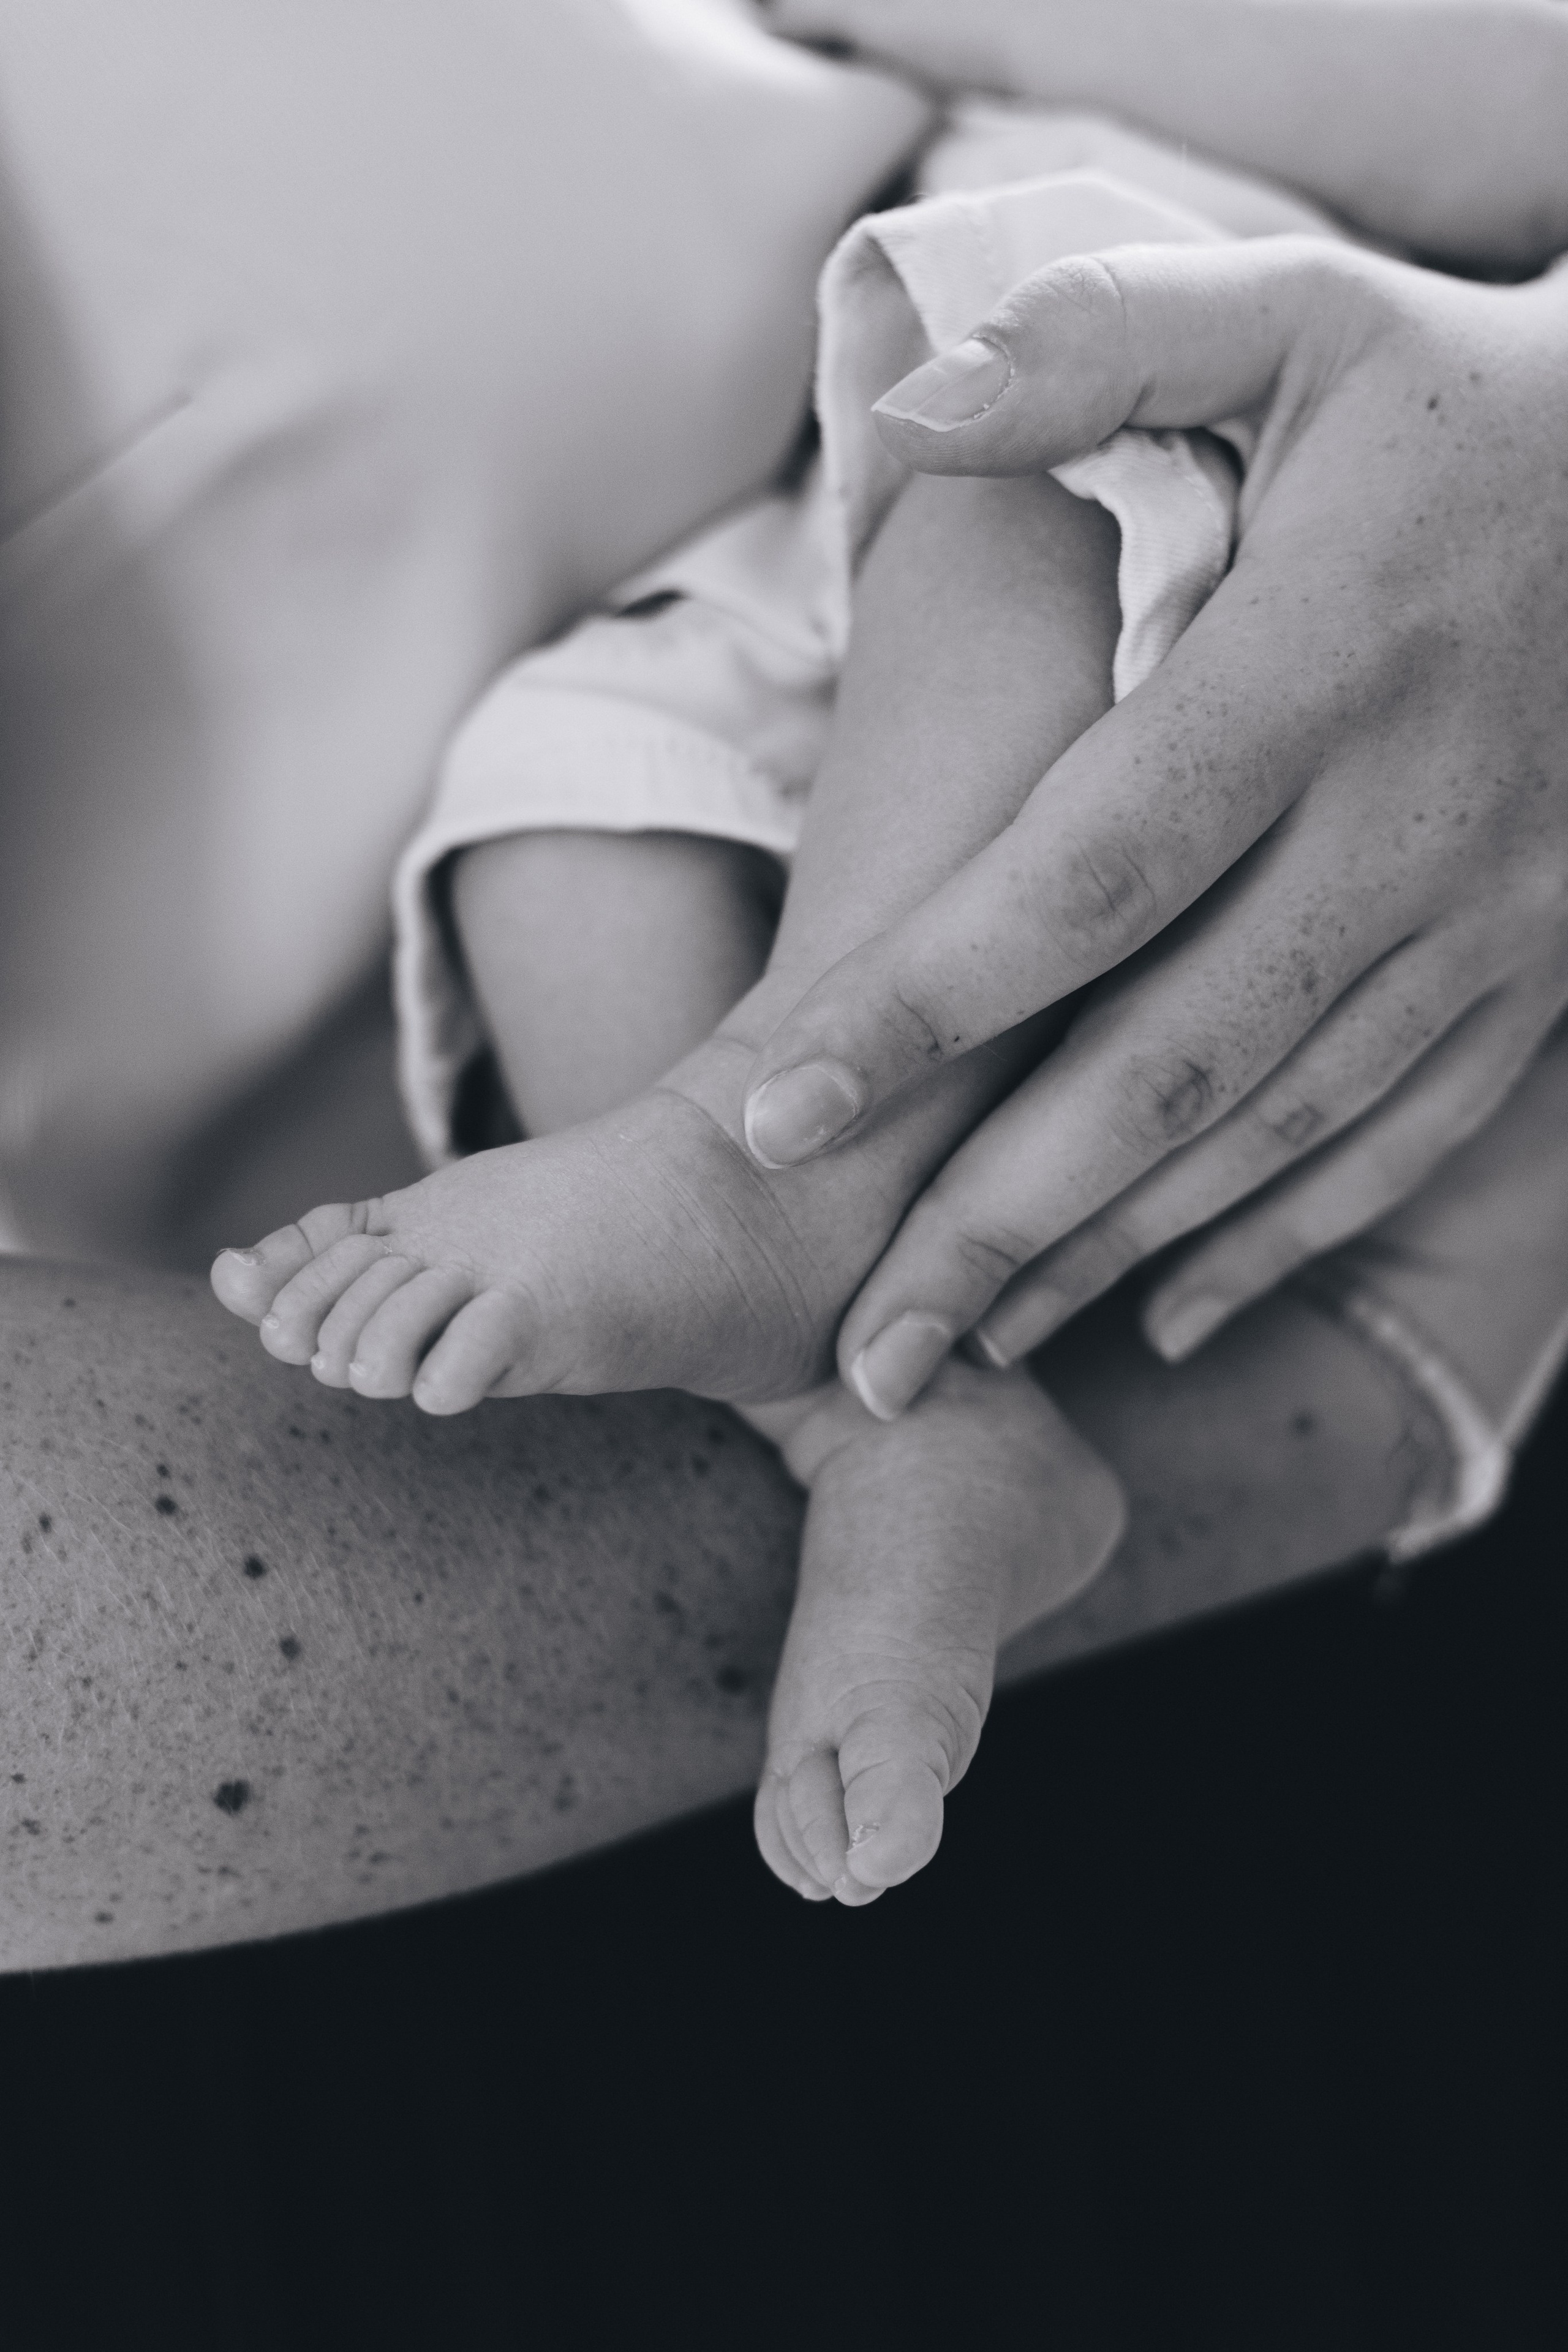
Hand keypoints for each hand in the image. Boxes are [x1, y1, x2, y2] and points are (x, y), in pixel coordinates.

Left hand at [738, 238, 1567, 1416]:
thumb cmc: (1453, 400)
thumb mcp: (1294, 320)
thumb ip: (1099, 348)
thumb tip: (912, 406)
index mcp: (1322, 666)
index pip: (1090, 867)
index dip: (926, 1000)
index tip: (773, 1113)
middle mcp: (1411, 819)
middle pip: (1170, 1060)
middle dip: (999, 1221)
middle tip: (855, 1358)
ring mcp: (1493, 917)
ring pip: (1275, 1132)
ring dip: (1112, 1257)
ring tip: (959, 1353)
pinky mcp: (1540, 972)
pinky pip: (1401, 1142)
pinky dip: (1280, 1238)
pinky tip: (1164, 1314)